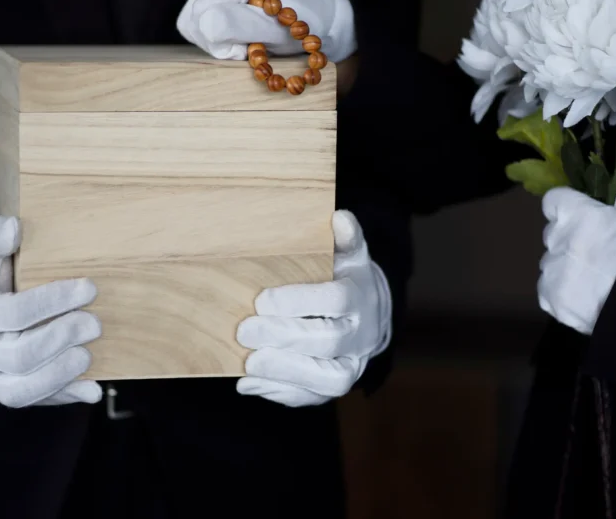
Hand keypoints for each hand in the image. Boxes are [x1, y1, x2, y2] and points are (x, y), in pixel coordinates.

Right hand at [0, 216, 102, 407]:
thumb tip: (14, 229)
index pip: (15, 314)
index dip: (53, 301)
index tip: (89, 287)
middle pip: (20, 358)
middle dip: (61, 340)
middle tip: (95, 323)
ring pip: (20, 392)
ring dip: (60, 376)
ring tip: (89, 355)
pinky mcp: (6, 389)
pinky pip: (34, 402)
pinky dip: (64, 397)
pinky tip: (92, 389)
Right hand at [177, 0, 356, 62]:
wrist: (320, 15)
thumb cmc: (305, 22)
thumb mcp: (278, 29)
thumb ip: (242, 24)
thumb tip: (207, 23)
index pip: (206, 16)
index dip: (223, 40)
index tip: (253, 45)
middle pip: (195, 20)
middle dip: (220, 42)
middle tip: (252, 45)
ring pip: (192, 24)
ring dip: (218, 41)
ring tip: (248, 39)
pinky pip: (196, 25)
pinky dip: (216, 38)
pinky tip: (238, 35)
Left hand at [235, 211, 391, 406]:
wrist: (370, 318)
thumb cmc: (345, 279)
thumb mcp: (349, 255)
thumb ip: (345, 238)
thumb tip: (340, 217)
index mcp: (362, 296)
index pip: (336, 300)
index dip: (299, 301)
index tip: (261, 300)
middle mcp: (362, 335)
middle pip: (327, 341)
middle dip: (283, 337)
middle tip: (244, 330)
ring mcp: (352, 365)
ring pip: (327, 378)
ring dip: (284, 371)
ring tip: (248, 362)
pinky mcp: (334, 387)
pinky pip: (311, 397)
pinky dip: (279, 393)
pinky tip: (248, 383)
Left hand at [538, 187, 615, 334]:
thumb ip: (614, 202)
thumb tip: (602, 197)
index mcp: (576, 213)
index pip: (552, 200)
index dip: (563, 208)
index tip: (576, 217)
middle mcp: (557, 238)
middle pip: (552, 234)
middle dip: (567, 240)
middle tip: (591, 254)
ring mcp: (551, 268)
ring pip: (550, 263)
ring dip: (564, 268)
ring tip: (591, 282)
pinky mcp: (549, 296)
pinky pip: (548, 290)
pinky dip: (561, 292)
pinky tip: (583, 298)